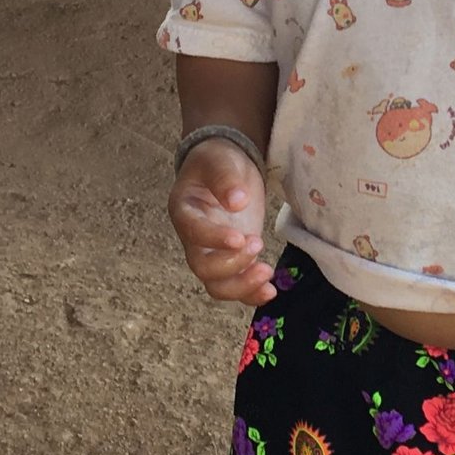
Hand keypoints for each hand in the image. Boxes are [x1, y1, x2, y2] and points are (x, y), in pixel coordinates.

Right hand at [168, 139, 275, 305]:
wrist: (225, 170)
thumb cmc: (217, 162)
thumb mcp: (220, 160)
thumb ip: (225, 177)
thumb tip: (237, 202)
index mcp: (184, 211)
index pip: (192, 232)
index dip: (214, 239)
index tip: (240, 238)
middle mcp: (194, 239)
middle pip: (202, 267)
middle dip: (231, 264)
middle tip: (257, 243)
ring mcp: (211, 253)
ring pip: (216, 285)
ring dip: (241, 286)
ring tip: (267, 272)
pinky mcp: (231, 260)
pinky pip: (235, 287)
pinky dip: (250, 294)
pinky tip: (270, 291)